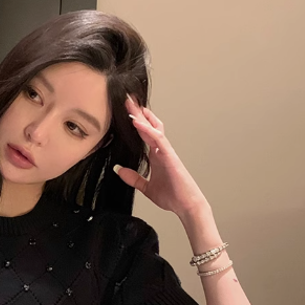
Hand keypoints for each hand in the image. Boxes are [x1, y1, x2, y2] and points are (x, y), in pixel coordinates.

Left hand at [114, 95, 207, 217]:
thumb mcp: (146, 187)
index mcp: (156, 156)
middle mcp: (162, 150)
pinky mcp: (170, 156)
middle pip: (149, 126)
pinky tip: (136, 122)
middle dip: (138, 112)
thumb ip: (133, 178)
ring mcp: (166, 152)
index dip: (136, 121)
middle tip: (127, 99)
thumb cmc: (172, 195)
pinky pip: (157, 139)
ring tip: (131, 104)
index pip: (144, 134)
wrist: (186, 205)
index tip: (126, 110)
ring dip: (142, 116)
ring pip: (153, 128)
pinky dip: (146, 130)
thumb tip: (119, 170)